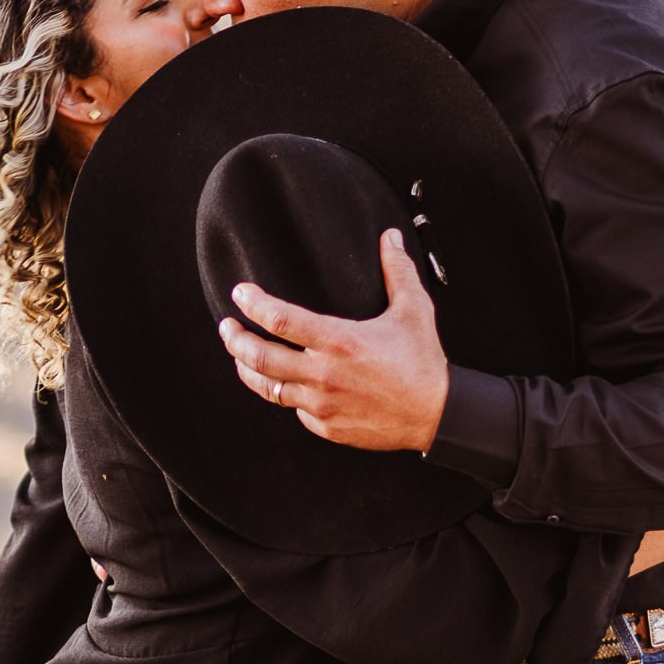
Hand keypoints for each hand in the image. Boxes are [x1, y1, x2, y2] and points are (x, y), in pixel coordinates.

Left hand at [220, 230, 449, 452]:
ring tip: (240, 355)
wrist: (436, 415)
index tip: (240, 293)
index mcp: (340, 342)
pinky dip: (284, 393)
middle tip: (227, 327)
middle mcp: (324, 375)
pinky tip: (282, 383)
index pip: (280, 320)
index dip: (254, 304)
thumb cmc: (423, 361)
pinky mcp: (326, 426)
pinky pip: (294, 408)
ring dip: (248, 369)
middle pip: (260, 357)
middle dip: (235, 340)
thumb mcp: (414, 310)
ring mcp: (322, 404)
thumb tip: (391, 237)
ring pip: (268, 387)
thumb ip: (397, 270)